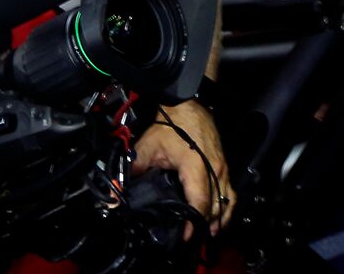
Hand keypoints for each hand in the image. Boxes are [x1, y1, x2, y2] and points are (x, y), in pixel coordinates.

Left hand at [133, 99, 235, 230]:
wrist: (187, 105)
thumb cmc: (169, 126)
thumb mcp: (145, 150)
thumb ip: (129, 174)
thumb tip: (113, 197)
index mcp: (196, 167)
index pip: (199, 201)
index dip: (193, 222)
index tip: (186, 236)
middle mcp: (215, 168)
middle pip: (216, 204)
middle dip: (206, 224)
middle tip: (194, 238)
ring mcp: (222, 166)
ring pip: (227, 198)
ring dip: (220, 217)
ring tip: (211, 232)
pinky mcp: (224, 163)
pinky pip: (230, 189)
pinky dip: (227, 204)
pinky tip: (221, 214)